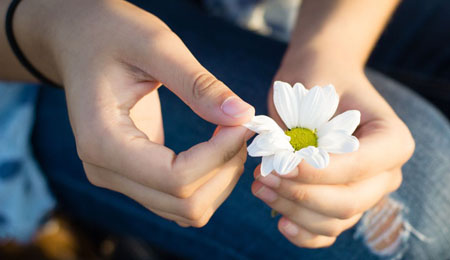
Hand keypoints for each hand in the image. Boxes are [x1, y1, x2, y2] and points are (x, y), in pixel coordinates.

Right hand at [18, 0, 254, 226]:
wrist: (80, 41)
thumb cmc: (110, 35)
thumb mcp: (155, 46)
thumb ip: (198, 84)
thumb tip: (242, 115)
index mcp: (102, 141)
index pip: (176, 178)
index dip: (220, 155)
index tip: (243, 122)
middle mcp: (105, 170)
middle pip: (184, 203)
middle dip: (225, 169)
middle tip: (239, 127)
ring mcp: (118, 177)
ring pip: (186, 209)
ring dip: (221, 179)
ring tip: (230, 135)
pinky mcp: (134, 175)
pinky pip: (180, 199)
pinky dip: (209, 181)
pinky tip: (217, 148)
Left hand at [252, 65, 413, 247]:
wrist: (323, 79)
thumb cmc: (318, 78)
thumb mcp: (311, 88)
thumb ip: (302, 124)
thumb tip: (280, 164)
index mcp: (391, 140)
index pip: (358, 167)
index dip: (317, 172)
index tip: (280, 165)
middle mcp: (385, 172)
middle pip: (348, 202)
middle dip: (300, 194)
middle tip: (263, 176)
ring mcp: (366, 192)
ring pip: (334, 221)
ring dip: (293, 211)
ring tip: (260, 185)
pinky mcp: (342, 203)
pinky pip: (327, 231)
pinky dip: (304, 232)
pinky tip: (279, 220)